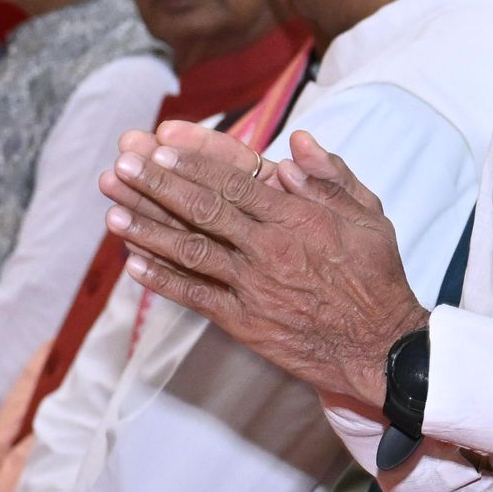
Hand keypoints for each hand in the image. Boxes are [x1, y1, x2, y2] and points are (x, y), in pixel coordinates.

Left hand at [99, 125, 426, 403]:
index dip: (191, 164)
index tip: (158, 146)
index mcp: (296, 218)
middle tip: (120, 165)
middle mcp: (268, 249)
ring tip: (111, 211)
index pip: (233, 182)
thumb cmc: (376, 277)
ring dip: (147, 230)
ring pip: (190, 251)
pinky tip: (132, 265)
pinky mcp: (244, 322)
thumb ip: (332, 177)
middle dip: (155, 186)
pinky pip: (196, 296)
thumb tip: (297, 144)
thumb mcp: (368, 215)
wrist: (380, 347)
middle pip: (201, 210)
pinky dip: (162, 281)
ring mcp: (252, 287)